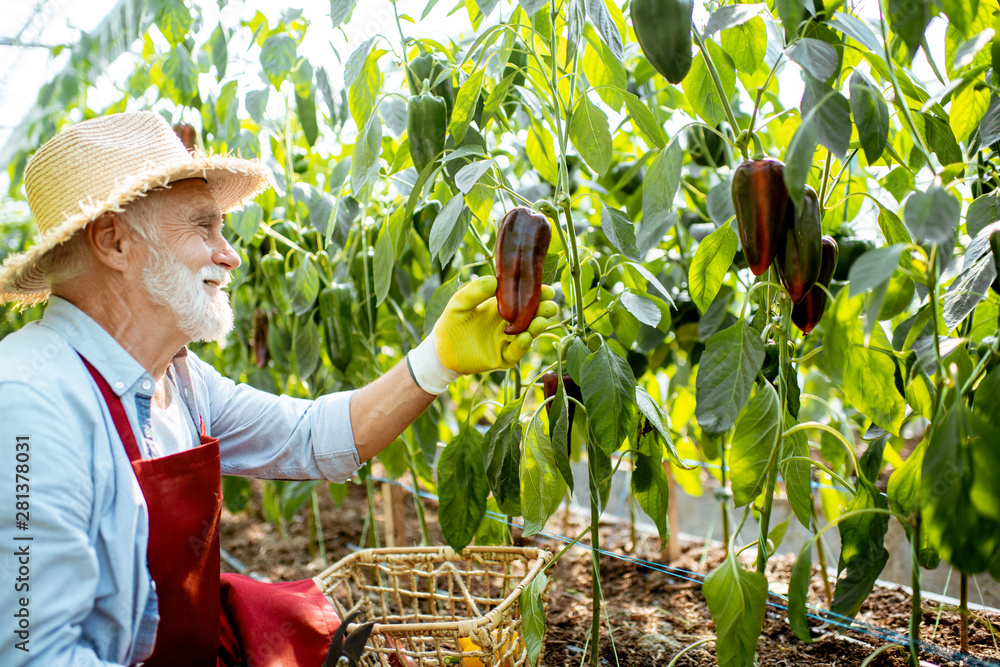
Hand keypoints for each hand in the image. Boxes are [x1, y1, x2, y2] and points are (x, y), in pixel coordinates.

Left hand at [435, 275, 556, 373]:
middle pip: (531, 317)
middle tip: (550, 306)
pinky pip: (514, 353)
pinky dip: (520, 346)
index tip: (547, 290)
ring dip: (535, 328)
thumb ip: (474, 292)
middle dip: (542, 312)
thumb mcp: (460, 303)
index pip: (523, 299)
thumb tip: (494, 280)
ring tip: (540, 321)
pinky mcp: (501, 359)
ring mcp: (506, 342)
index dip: (537, 295)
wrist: (441, 350)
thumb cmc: (451, 322)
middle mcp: (508, 324)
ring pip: (527, 335)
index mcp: (501, 307)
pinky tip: (525, 337)